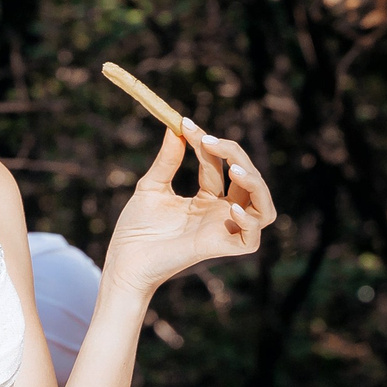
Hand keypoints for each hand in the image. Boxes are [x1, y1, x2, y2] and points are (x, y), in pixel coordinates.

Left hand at [103, 122, 277, 295]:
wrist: (124, 261)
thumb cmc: (135, 230)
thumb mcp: (151, 187)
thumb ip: (167, 161)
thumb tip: (175, 128)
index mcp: (206, 198)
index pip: (220, 164)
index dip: (208, 143)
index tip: (186, 125)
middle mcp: (220, 212)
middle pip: (247, 179)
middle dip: (234, 154)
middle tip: (208, 140)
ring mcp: (224, 230)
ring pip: (262, 206)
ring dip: (254, 183)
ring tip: (234, 169)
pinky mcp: (221, 249)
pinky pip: (252, 237)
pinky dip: (249, 220)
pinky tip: (230, 206)